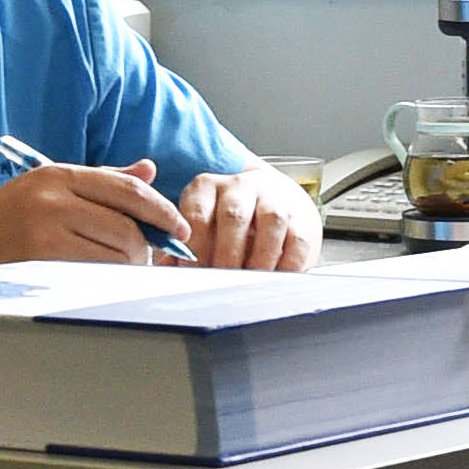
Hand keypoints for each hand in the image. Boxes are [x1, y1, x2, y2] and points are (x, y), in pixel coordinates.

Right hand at [0, 158, 189, 266]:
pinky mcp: (39, 263)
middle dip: (147, 245)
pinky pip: (95, 273)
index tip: (179, 228)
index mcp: (58, 175)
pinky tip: (106, 280)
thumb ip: (103, 180)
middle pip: (127, 225)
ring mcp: (44, 232)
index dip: (162, 210)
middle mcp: (52, 199)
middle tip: (150, 257)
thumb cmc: (8, 220)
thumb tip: (151, 171)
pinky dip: (110, 279)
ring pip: (116, 253)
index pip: (127, 190)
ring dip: (131, 265)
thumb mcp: (51, 188)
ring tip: (125, 269)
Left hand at [179, 164, 322, 270]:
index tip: (194, 274)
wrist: (276, 202)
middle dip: (227, 253)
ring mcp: (273, 198)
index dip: (195, 247)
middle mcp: (240, 186)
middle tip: (222, 282)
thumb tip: (169, 271)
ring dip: (260, 257)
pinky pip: (297, 238)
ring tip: (251, 282)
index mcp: (207, 187)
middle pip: (234, 215)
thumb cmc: (228, 223)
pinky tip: (277, 278)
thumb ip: (184, 249)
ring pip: (270, 221)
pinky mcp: (299, 216)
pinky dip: (288, 263)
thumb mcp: (202, 227)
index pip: (198, 213)